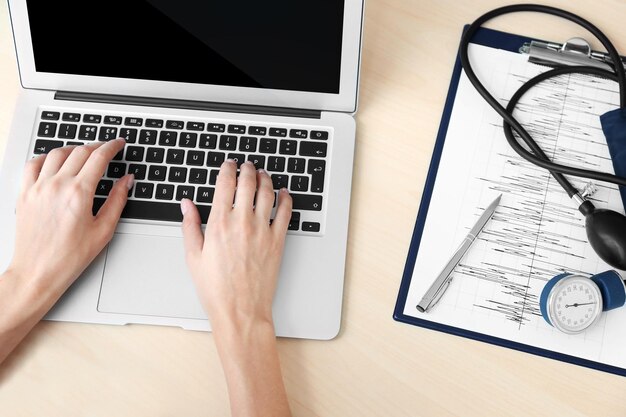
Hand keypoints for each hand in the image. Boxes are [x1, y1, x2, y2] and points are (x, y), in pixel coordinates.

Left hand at [8, 139, 133, 298]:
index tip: (118, 144)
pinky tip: (54, 162)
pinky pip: (33, 164)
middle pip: (79, 152)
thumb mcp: (103, 230)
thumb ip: (117, 200)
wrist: (38, 272)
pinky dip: (46, 157)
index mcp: (78, 193)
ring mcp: (38, 188)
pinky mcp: (25, 193)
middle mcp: (56, 186)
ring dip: (73, 149)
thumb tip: (126, 181)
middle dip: (96, 146)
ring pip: (57, 153)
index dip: (112, 147)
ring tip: (83, 153)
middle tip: (106, 148)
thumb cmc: (69, 257)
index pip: (98, 157)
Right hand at [181, 160, 291, 330]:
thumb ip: (190, 226)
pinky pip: (286, 212)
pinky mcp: (278, 240)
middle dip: (247, 169)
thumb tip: (186, 204)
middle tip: (247, 165)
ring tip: (263, 174)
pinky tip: (283, 192)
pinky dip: (286, 198)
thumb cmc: (216, 289)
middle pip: (248, 183)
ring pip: (268, 192)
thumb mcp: (193, 256)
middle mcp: (242, 222)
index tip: (229, 164)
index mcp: (219, 223)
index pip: (225, 183)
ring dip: (265, 178)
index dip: (227, 168)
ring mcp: (263, 230)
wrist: (240, 310)